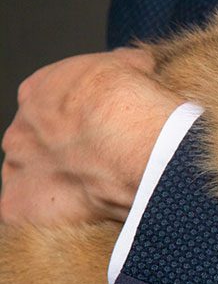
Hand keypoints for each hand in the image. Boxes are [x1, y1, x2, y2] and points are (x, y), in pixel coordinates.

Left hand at [0, 49, 181, 225]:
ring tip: (93, 192)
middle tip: (98, 162)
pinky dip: (45, 218)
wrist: (131, 140)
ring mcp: (16, 166)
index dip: (75, 119)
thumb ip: (122, 68)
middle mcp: (21, 126)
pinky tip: (76, 217)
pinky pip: (22, 214)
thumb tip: (135, 64)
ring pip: (27, 178)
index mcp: (40, 90)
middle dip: (60, 152)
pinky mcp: (16, 205)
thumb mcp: (133, 67)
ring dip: (53, 184)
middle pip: (33, 142)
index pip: (48, 103)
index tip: (99, 130)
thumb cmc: (134, 103)